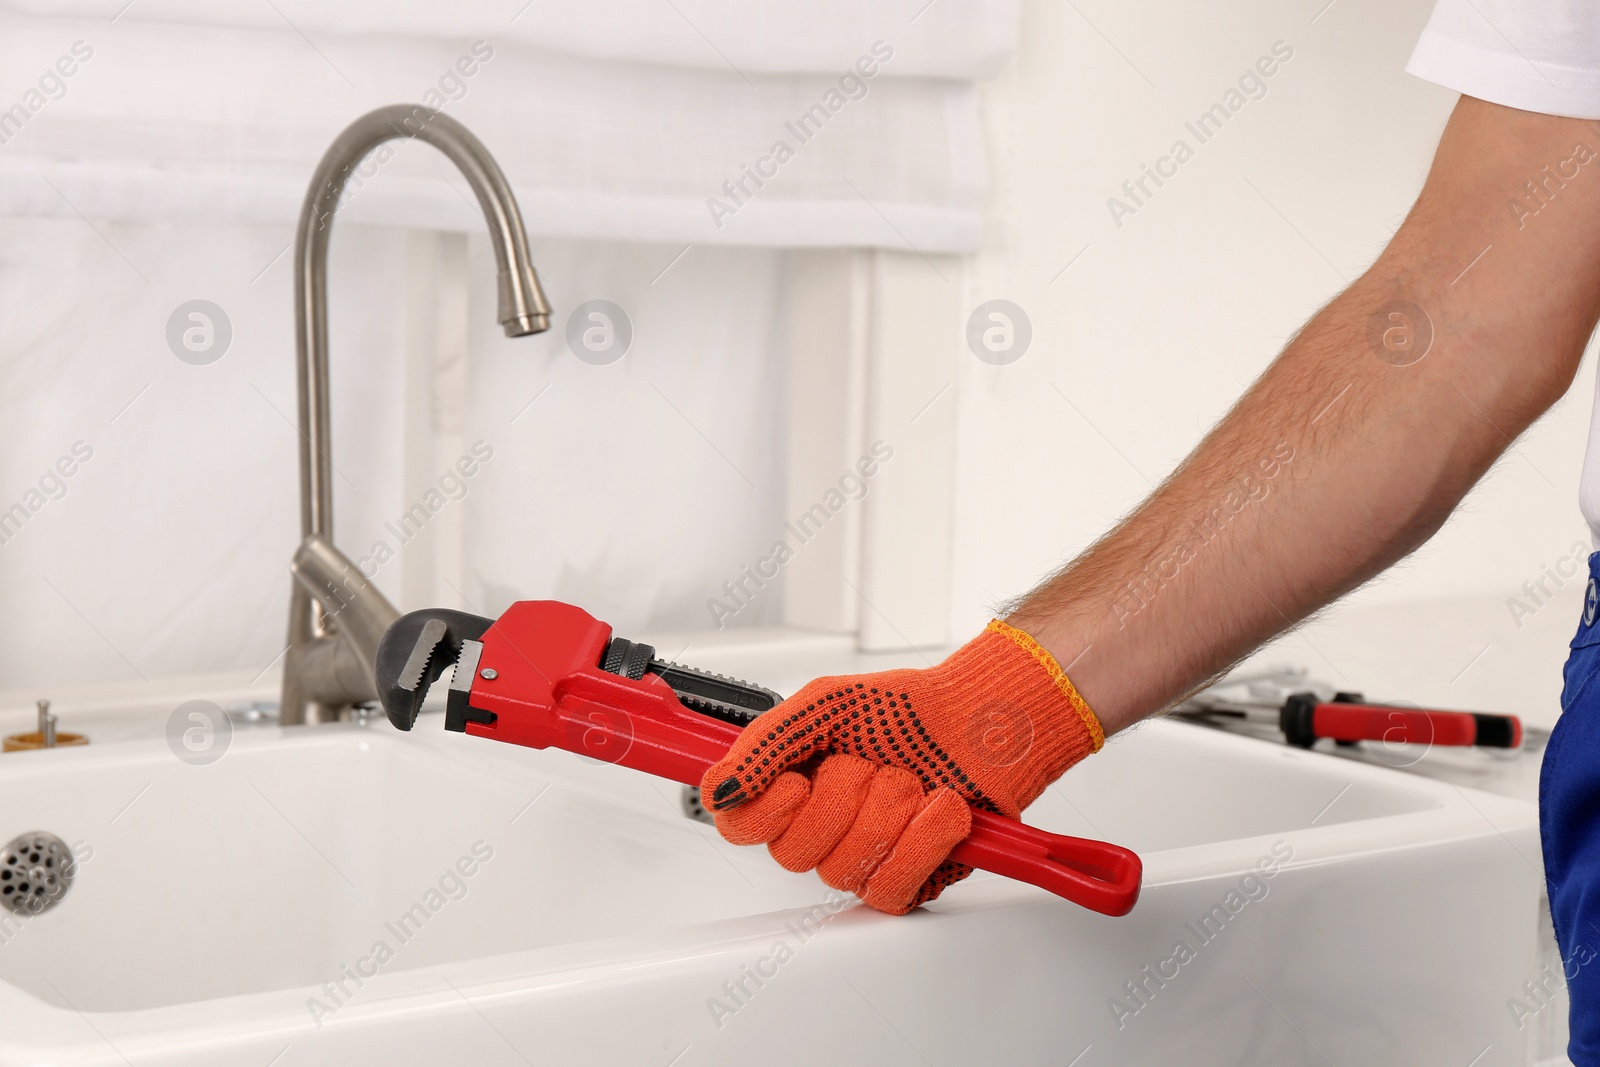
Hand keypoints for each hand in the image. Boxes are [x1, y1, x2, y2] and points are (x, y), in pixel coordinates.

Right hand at [699, 620, 1103, 913]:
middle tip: (870, 763)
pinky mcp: (908, 879)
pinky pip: (891, 885)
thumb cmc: (907, 709)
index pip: (739, 826)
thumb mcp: (824, 702)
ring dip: (889, 811)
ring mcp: (863, 857)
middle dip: (843, 796)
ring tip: (911, 780)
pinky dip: (923, 840)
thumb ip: (765, 742)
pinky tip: (937, 809)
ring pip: (844, 868)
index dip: (765, 812)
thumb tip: (721, 787)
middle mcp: (821, 828)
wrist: (982, 721)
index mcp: (790, 786)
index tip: (798, 780)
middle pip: (793, 853)